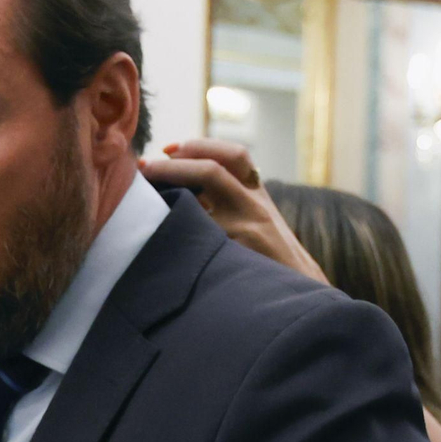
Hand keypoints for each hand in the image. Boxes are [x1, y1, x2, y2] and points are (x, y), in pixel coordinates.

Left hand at [139, 139, 327, 283]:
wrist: (299, 295)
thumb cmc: (269, 258)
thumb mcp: (258, 221)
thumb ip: (229, 201)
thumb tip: (180, 185)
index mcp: (258, 196)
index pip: (234, 156)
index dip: (200, 146)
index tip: (168, 148)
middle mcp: (254, 207)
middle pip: (211, 171)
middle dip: (171, 166)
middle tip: (143, 168)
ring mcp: (244, 232)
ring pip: (198, 202)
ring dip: (166, 195)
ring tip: (141, 196)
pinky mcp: (235, 256)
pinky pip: (195, 239)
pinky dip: (172, 230)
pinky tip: (152, 233)